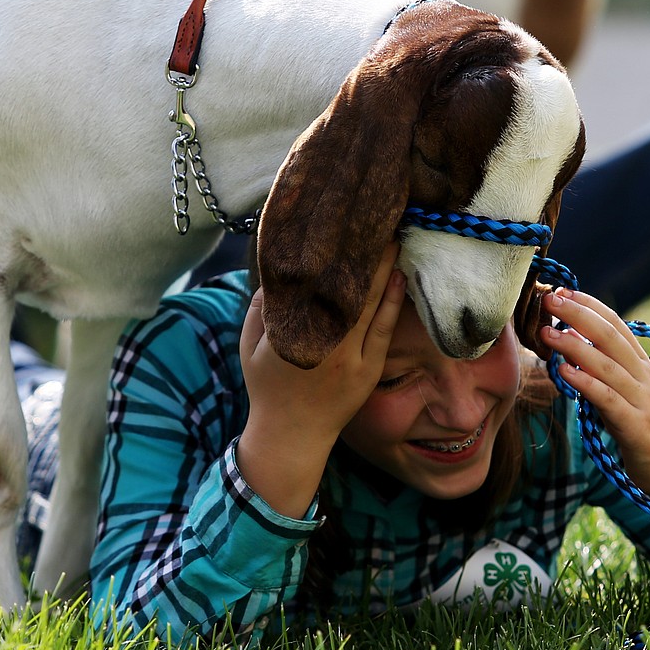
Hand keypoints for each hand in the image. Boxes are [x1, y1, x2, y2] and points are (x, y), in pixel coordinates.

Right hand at [236, 243, 405, 516]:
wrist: (292, 435)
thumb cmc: (267, 386)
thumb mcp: (251, 342)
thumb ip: (265, 304)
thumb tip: (281, 262)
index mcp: (294, 331)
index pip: (318, 279)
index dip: (333, 249)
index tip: (341, 222)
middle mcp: (326, 340)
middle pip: (351, 284)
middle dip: (365, 248)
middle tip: (377, 215)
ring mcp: (352, 356)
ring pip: (371, 301)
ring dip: (384, 266)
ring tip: (393, 234)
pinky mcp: (369, 369)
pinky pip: (384, 327)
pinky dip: (392, 299)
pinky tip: (398, 274)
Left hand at [539, 288, 649, 521]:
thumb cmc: (639, 425)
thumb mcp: (624, 391)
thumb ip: (603, 368)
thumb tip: (570, 340)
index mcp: (640, 365)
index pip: (617, 325)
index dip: (591, 307)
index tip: (565, 291)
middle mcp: (643, 376)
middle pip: (610, 338)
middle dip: (579, 316)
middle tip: (551, 301)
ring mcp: (642, 400)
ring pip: (607, 366)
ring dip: (575, 347)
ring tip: (547, 333)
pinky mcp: (636, 426)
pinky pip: (607, 400)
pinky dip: (585, 383)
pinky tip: (564, 372)